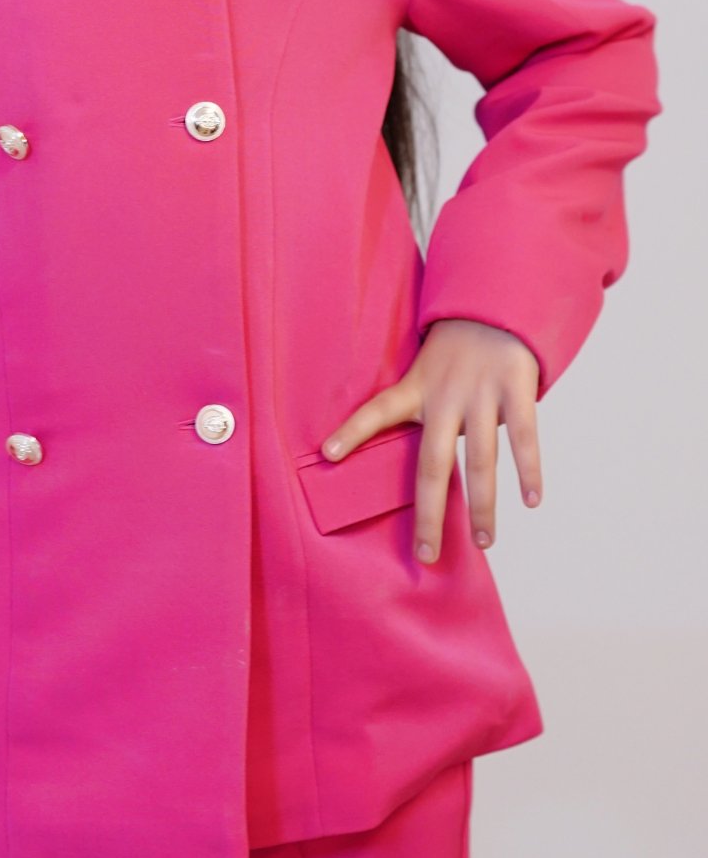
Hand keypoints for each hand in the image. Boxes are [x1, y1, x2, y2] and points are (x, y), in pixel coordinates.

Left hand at [319, 318, 542, 563]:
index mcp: (417, 389)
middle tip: (427, 553)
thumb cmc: (454, 352)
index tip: (326, 454)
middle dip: (430, 512)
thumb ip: (415, 411)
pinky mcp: (516, 386)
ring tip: (484, 541)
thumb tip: (397, 460)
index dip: (351, 431)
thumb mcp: (423, 371)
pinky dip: (529, 470)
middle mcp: (446, 395)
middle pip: (432, 462)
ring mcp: (482, 392)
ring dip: (483, 504)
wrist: (496, 304)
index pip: (377, 409)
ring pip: (481, 459)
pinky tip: (530, 501)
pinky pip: (524, 436)